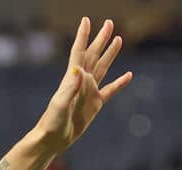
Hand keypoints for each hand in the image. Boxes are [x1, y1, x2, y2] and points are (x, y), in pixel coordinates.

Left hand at [32, 17, 132, 152]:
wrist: (54, 138)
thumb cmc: (53, 121)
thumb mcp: (61, 103)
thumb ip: (71, 86)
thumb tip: (79, 69)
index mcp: (72, 78)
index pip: (79, 52)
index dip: (83, 36)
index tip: (86, 20)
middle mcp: (81, 81)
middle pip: (94, 54)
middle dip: (101, 39)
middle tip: (110, 23)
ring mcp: (89, 91)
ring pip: (103, 67)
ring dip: (110, 53)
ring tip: (119, 39)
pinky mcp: (95, 103)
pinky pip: (110, 90)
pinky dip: (119, 82)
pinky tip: (128, 75)